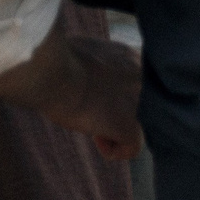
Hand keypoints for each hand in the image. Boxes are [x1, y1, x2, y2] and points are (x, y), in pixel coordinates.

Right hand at [0, 27, 142, 159]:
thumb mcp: (90, 50)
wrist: (53, 71)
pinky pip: (132, 149)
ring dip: (117, 130)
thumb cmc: (59, 58)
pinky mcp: (131, 126)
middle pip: (143, 106)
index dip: (119, 93)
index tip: (98, 94)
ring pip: (140, 127)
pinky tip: (96, 137)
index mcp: (137, 58)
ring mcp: (142, 103)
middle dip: (120, 111)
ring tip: (94, 123)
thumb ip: (103, 60)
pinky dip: (112, 150)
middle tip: (96, 108)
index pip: (140, 84)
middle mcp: (146, 79)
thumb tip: (92, 67)